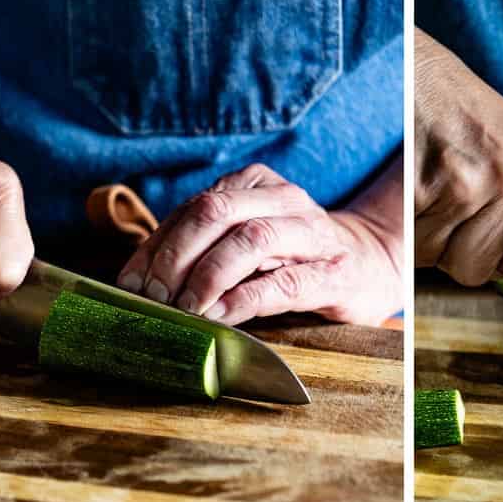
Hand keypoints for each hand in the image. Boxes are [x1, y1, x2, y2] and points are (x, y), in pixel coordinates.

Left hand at [117, 162, 402, 325]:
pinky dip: (244, 300)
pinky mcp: (333, 275)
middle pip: (215, 214)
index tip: (129, 284)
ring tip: (182, 309)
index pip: (194, 208)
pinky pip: (283, 284)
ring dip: (207, 277)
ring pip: (249, 241)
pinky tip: (219, 317)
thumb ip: (207, 248)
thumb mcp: (250, 242)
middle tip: (151, 297)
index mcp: (256, 185)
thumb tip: (143, 279)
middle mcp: (283, 201)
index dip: (155, 246)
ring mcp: (311, 236)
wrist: (373, 266)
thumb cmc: (297, 259)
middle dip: (174, 257)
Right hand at [415, 30, 502, 285]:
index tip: (500, 230)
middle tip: (444, 191)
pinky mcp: (414, 192)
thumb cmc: (441, 103)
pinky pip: (409, 253)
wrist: (386, 58)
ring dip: (426, 238)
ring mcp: (462, 183)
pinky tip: (400, 190)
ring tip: (421, 184)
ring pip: (445, 264)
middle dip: (460, 247)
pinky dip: (399, 231)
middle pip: (485, 267)